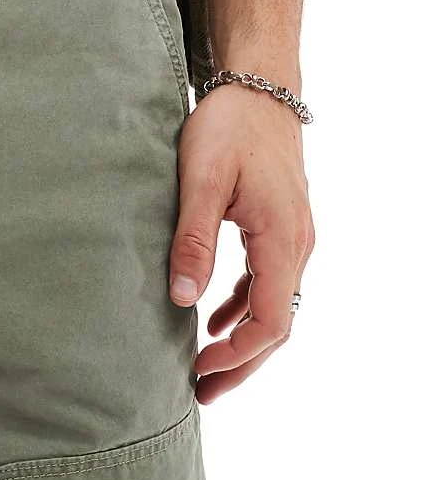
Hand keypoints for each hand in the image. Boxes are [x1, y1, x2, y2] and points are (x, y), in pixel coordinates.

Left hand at [169, 83, 314, 403]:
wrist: (259, 86)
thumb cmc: (229, 126)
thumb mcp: (201, 180)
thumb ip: (193, 241)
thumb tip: (182, 300)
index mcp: (282, 237)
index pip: (273, 319)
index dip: (239, 355)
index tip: (200, 371)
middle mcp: (297, 243)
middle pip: (279, 323)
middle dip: (242, 362)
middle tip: (202, 392)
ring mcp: (293, 235)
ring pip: (276, 305)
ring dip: (244, 339)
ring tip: (206, 367)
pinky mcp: (280, 226)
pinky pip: (269, 281)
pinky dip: (245, 307)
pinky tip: (216, 317)